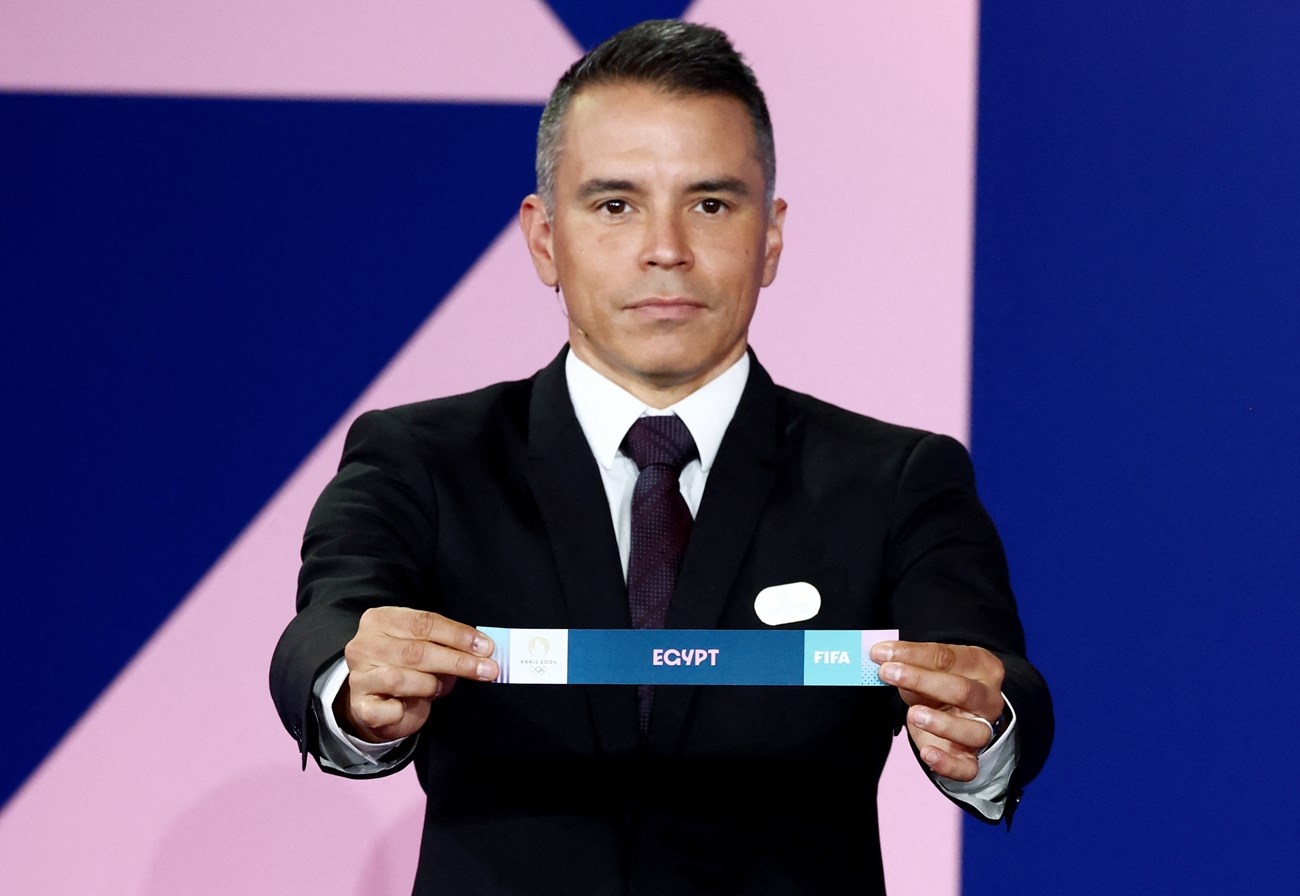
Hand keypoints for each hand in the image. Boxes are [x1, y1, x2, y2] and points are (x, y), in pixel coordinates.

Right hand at [335, 607, 497, 742]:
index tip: (486, 647)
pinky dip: (403, 710)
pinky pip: (387, 710)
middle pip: (416, 651)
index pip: (424, 622)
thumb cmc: (407, 668)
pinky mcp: (360, 705)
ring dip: (431, 685)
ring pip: (402, 679)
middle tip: (487, 670)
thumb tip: (483, 650)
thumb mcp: (427, 647)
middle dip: (457, 661)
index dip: (458, 635)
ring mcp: (359, 676)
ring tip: (441, 687)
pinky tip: (406, 707)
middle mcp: (365, 644)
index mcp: (381, 619)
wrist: (376, 703)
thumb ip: (449, 644)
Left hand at [870, 640, 1004, 782]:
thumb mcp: (926, 668)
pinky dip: (948, 764)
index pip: (948, 657)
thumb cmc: (937, 686)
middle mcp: (988, 699)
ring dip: (941, 723)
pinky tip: (927, 754)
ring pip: (973, 731)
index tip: (882, 652)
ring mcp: (982, 730)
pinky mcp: (971, 758)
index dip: (912, 654)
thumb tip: (881, 654)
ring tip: (913, 714)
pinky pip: (967, 768)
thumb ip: (909, 662)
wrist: (951, 717)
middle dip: (921, 680)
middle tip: (888, 673)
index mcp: (981, 666)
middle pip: (962, 690)